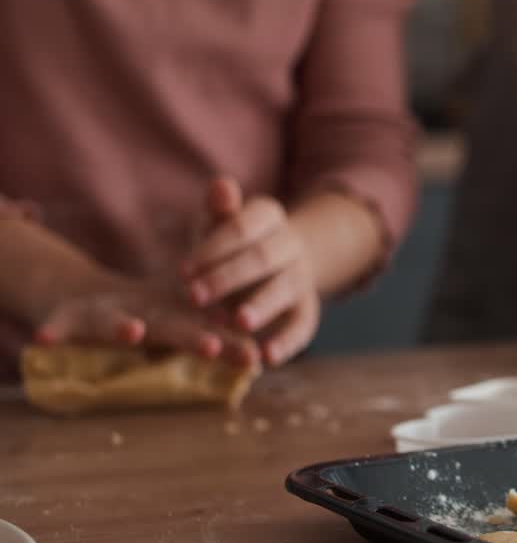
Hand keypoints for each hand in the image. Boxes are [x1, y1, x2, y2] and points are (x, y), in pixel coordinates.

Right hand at [35, 281, 257, 363]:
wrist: (85, 293)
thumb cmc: (146, 314)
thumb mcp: (177, 319)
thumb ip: (212, 335)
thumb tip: (257, 359)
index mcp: (173, 317)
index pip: (207, 330)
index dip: (230, 343)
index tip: (254, 358)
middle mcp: (144, 313)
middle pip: (170, 325)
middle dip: (191, 337)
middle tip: (213, 346)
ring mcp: (106, 313)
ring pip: (113, 321)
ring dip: (121, 327)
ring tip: (131, 332)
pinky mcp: (68, 316)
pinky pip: (59, 324)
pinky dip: (53, 329)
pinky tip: (44, 338)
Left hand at [183, 177, 319, 365]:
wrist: (270, 265)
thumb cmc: (228, 244)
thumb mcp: (218, 224)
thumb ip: (218, 209)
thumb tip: (221, 185)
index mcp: (268, 215)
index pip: (242, 228)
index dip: (213, 249)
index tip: (182, 270)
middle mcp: (290, 244)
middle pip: (263, 258)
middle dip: (228, 277)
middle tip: (194, 296)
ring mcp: (301, 277)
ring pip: (285, 288)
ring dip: (261, 305)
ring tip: (237, 323)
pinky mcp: (307, 310)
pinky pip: (303, 326)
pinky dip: (288, 342)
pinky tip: (267, 357)